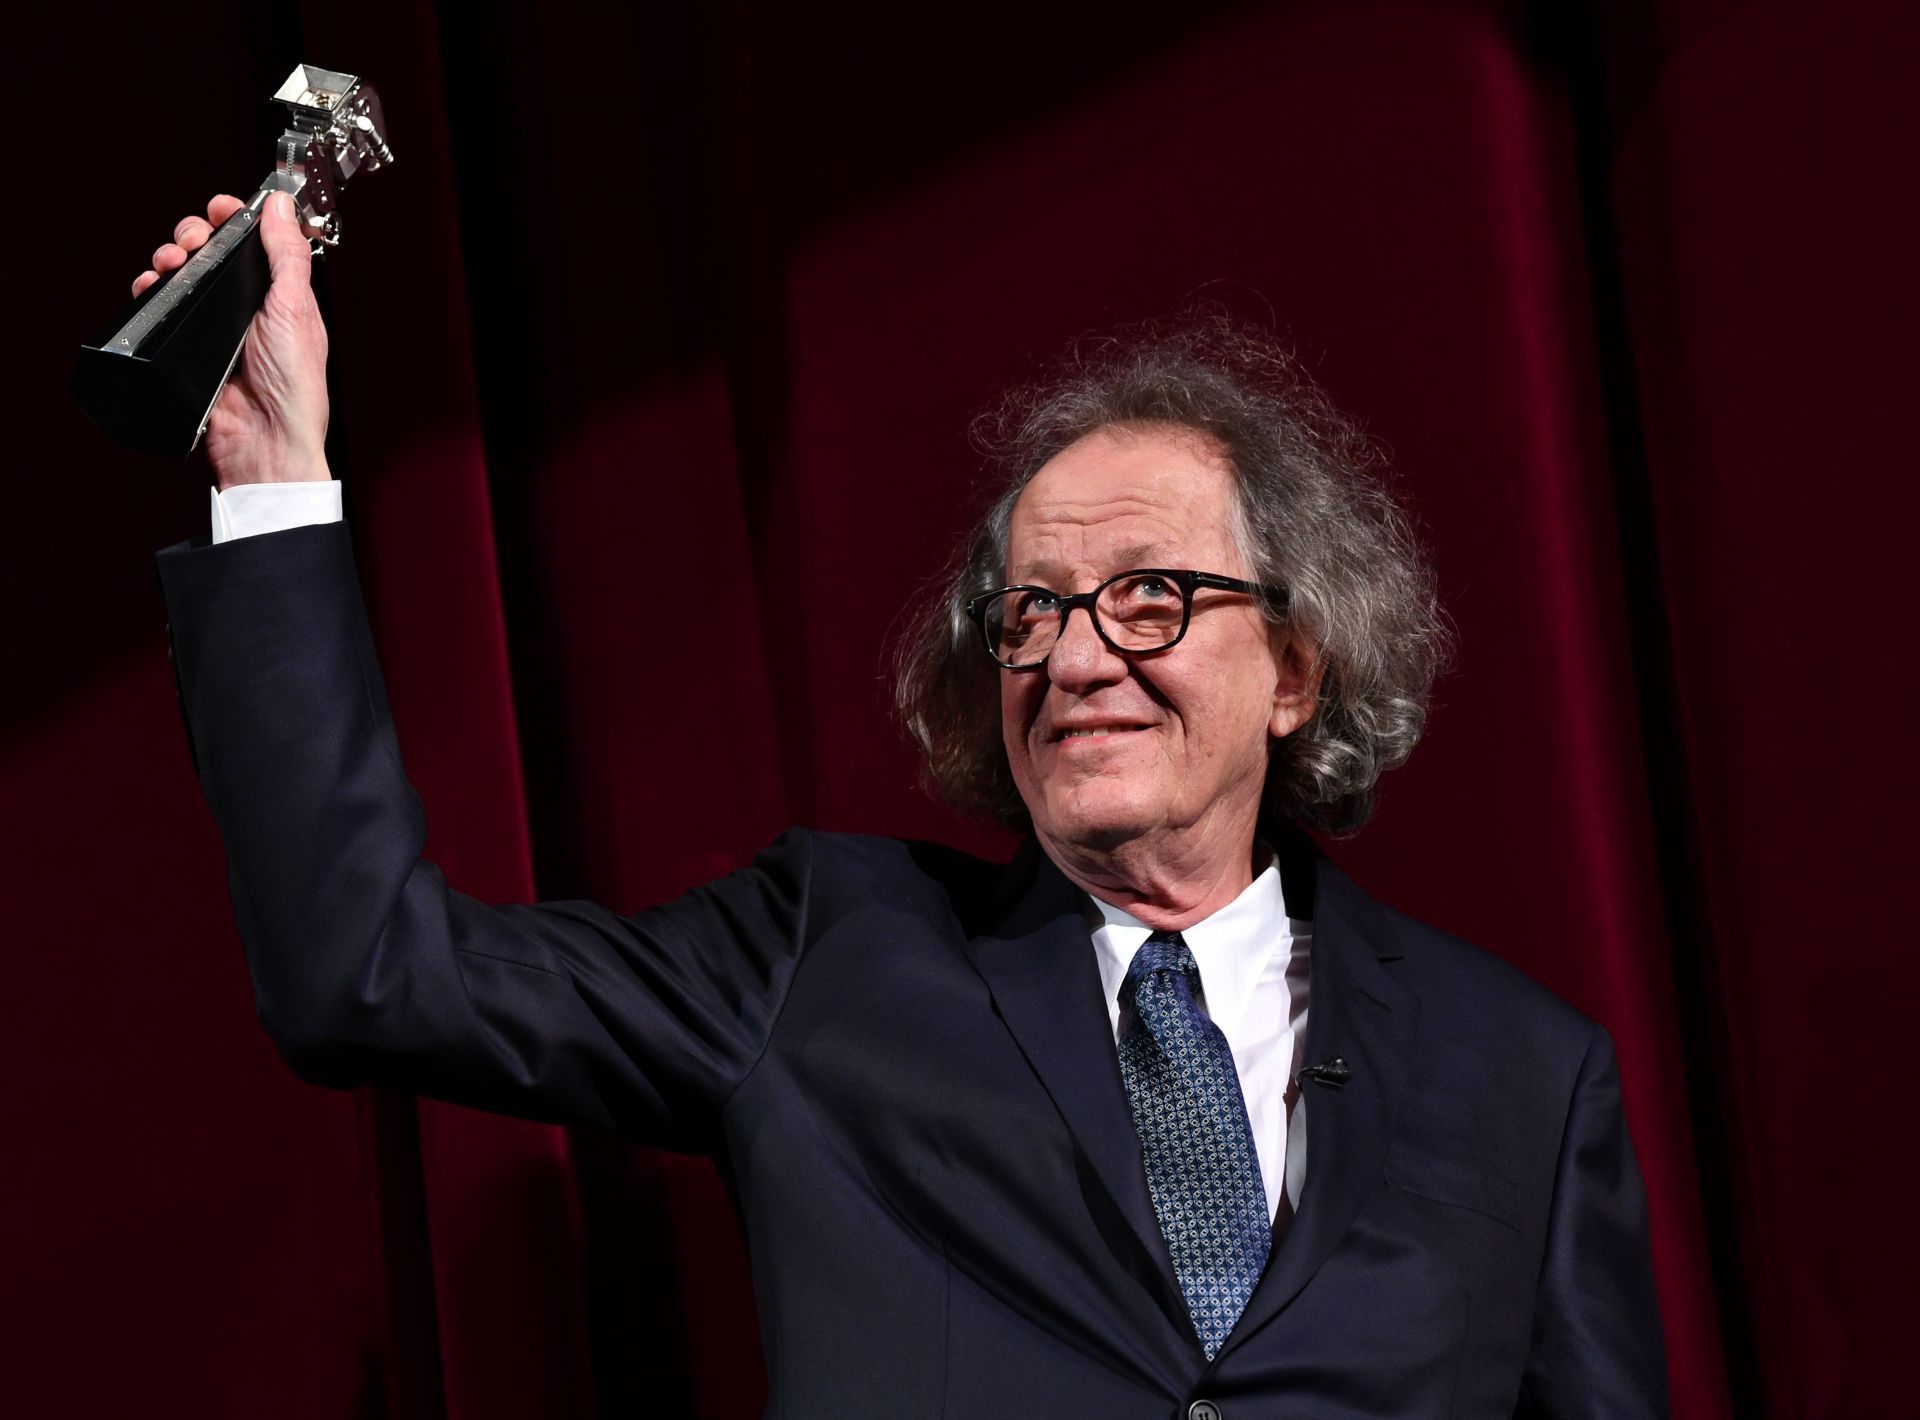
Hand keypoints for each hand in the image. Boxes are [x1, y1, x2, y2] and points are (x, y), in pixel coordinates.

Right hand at [135, 192, 331, 489]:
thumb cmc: (293, 386)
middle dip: (194, 235)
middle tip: (193, 242)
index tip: (220, 208)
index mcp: (280, 297)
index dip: (234, 220)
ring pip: (183, 276)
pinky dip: (152, 291)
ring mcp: (216, 327)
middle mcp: (248, 309)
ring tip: (171, 264)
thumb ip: (287, 255)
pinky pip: (163, 309)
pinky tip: (153, 287)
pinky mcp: (189, 346)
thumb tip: (283, 208)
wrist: (263, 441)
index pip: (253, 244)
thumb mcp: (296, 309)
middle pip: (211, 253)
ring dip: (171, 259)